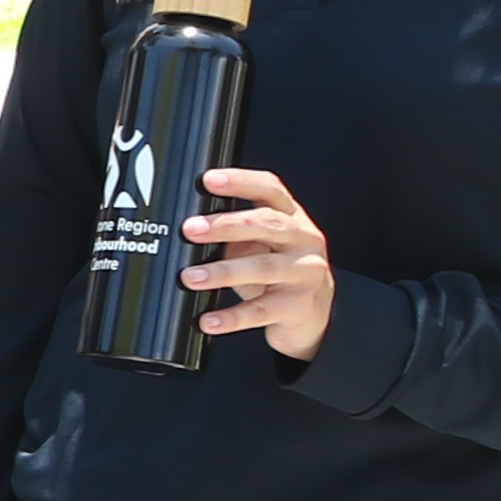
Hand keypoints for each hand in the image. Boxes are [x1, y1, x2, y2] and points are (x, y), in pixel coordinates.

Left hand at [184, 165, 336, 359]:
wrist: (314, 313)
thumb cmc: (278, 271)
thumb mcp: (261, 244)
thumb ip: (232, 232)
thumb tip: (186, 229)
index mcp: (291, 217)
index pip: (269, 189)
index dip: (241, 181)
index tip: (209, 180)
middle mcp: (304, 239)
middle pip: (266, 224)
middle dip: (225, 225)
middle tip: (190, 230)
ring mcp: (305, 273)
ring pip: (262, 267)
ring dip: (222, 272)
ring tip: (190, 277)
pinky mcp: (299, 306)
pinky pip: (261, 311)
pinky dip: (232, 317)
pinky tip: (208, 320)